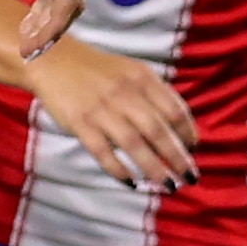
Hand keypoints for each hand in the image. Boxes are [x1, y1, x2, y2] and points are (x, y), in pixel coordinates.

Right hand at [25, 38, 198, 190]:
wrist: (53, 59)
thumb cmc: (98, 70)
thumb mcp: (131, 72)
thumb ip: (154, 94)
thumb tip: (179, 128)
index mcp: (142, 78)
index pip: (174, 109)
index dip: (187, 132)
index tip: (193, 149)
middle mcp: (125, 94)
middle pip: (158, 130)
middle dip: (178, 157)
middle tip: (191, 177)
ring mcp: (102, 110)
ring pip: (134, 144)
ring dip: (154, 168)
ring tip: (168, 185)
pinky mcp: (80, 123)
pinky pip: (103, 152)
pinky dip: (118, 169)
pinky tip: (132, 182)